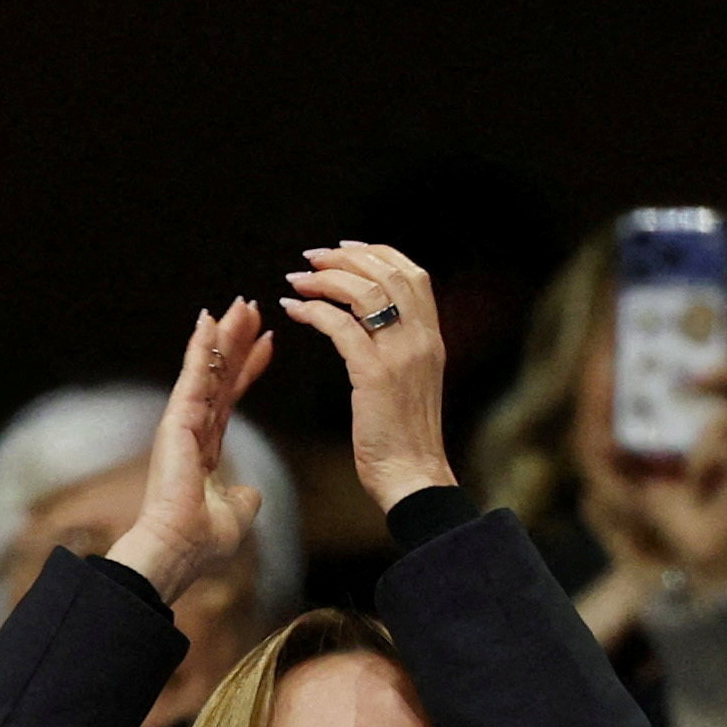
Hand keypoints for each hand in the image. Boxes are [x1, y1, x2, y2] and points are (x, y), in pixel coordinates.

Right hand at [103, 301, 274, 602]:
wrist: (178, 550)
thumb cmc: (201, 542)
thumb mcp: (236, 516)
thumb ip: (244, 498)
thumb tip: (251, 493)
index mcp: (203, 450)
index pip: (230, 400)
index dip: (249, 370)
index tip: (267, 343)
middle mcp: (191, 431)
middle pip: (220, 376)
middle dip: (236, 342)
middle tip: (252, 308)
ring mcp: (181, 423)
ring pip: (208, 370)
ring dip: (224, 336)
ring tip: (241, 304)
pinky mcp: (176, 421)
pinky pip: (192, 377)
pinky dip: (201, 348)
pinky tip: (209, 319)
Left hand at [281, 242, 453, 512]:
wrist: (413, 477)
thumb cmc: (406, 440)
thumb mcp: (413, 383)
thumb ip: (401, 350)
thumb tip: (373, 326)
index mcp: (432, 339)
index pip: (414, 275)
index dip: (378, 254)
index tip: (345, 249)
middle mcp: (421, 340)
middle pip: (388, 274)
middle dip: (346, 259)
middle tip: (312, 258)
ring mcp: (400, 356)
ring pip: (363, 293)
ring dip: (325, 279)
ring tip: (297, 280)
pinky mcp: (374, 375)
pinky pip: (339, 327)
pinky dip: (313, 311)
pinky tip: (293, 310)